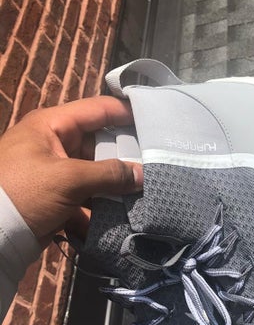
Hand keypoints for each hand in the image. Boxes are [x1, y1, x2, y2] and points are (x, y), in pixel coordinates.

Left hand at [0, 96, 142, 246]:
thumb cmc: (24, 192)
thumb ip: (109, 174)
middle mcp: (56, 144)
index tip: (156, 119)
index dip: (126, 112)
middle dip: (127, 156)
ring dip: (118, 186)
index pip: (97, 110)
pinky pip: (89, 197)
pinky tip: (126, 214)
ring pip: (98, 174)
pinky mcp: (59, 199)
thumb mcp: (68, 179)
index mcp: (53, 126)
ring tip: (148, 190)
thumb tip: (143, 175)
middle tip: (158, 162)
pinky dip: (104, 206)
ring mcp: (58, 173)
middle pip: (101, 144)